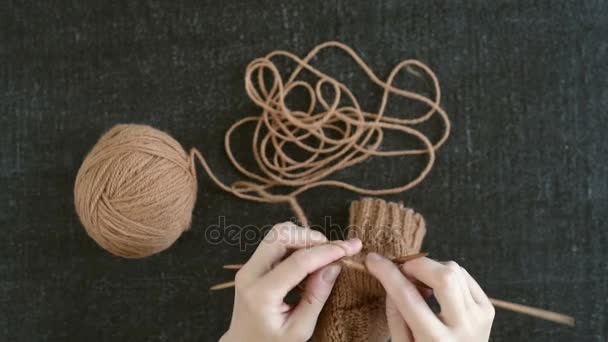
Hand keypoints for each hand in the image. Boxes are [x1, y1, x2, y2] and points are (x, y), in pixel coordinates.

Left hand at [220, 222, 361, 341]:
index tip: (350, 249)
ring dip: (304, 238)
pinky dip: (297, 244)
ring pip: (278, 234)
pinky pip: (276, 243)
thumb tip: (335, 266)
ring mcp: (248, 267)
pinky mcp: (252, 264)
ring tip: (323, 257)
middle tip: (335, 251)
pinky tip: (310, 262)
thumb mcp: (299, 329)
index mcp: (261, 295)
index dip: (326, 252)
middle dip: (313, 237)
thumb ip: (316, 297)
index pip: (298, 261)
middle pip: (281, 235)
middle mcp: (249, 274)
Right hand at [366, 254, 494, 341]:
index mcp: (435, 341)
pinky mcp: (488, 308)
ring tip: (421, 284)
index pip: (408, 297)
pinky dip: (446, 273)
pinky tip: (437, 288)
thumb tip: (391, 277)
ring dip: (431, 268)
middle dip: (416, 265)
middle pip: (443, 277)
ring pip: (455, 271)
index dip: (388, 273)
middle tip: (403, 272)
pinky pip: (464, 275)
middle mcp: (462, 328)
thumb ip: (395, 314)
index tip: (374, 260)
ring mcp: (479, 317)